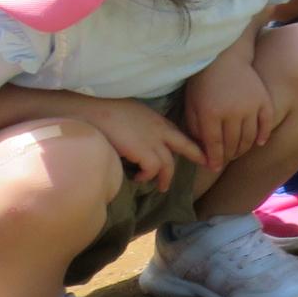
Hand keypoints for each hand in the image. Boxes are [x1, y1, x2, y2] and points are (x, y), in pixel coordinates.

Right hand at [85, 100, 206, 189]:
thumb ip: (139, 126)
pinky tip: (139, 178)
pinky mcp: (144, 151)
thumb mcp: (129, 115)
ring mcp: (152, 140)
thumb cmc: (102, 110)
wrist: (90, 109)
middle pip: (185, 145)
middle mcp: (159, 129)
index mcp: (155, 119)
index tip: (198, 149)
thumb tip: (135, 139)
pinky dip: (147, 176)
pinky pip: (154, 169)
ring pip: (169, 163)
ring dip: (165, 177)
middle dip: (197, 155)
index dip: (188, 142)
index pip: (177, 132)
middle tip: (207, 164)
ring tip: (160, 186)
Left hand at [182, 68, 274, 173]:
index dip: (214, 159)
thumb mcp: (191, 105)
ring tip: (237, 152)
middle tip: (224, 160)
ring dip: (243, 149)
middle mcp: (232, 112)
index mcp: (210, 113)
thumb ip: (195, 128)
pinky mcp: (263, 100)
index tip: (213, 167)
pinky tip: (259, 142)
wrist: (224, 57)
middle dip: (227, 156)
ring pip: (249, 137)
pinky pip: (266, 123)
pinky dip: (263, 135)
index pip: (214, 144)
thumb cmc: (203, 81)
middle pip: (232, 143)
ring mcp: (250, 106)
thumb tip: (202, 150)